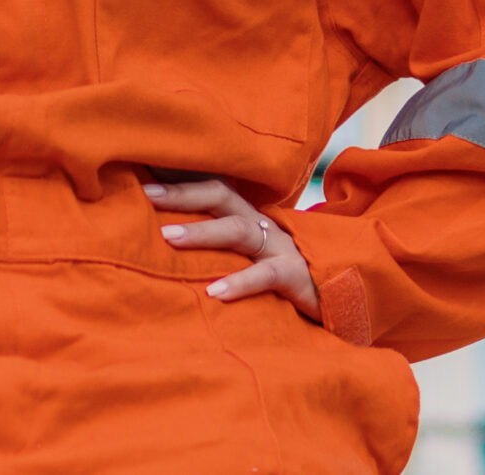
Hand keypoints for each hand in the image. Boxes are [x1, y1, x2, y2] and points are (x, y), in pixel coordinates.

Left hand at [145, 177, 321, 319]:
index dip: (179, 183)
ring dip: (202, 232)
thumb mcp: (250, 261)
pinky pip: (268, 275)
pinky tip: (214, 292)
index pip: (212, 189)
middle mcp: (264, 226)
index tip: (140, 182)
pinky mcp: (299, 277)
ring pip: (240, 231)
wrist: (344, 303)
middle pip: (222, 197)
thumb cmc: (283, 283)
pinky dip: (240, 282)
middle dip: (183, 195)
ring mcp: (283, 249)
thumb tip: (165, 246)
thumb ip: (218, 251)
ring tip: (168, 238)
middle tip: (147, 198)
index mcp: (250, 219)